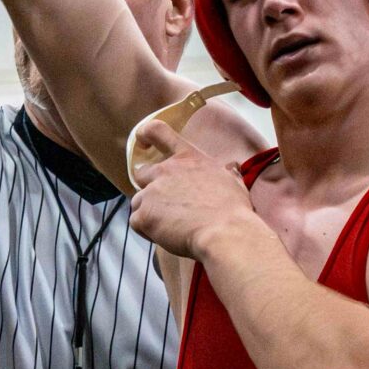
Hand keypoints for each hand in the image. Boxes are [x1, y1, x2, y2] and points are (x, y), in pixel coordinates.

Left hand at [127, 137, 256, 260]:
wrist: (224, 232)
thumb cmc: (233, 209)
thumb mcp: (232, 180)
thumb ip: (224, 173)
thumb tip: (231, 170)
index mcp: (187, 158)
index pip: (158, 131)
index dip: (146, 134)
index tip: (142, 140)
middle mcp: (166, 170)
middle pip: (142, 174)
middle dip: (149, 188)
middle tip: (165, 205)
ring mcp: (152, 192)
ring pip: (139, 202)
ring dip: (149, 213)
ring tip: (171, 226)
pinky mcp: (144, 215)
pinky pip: (136, 222)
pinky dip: (147, 231)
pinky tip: (165, 236)